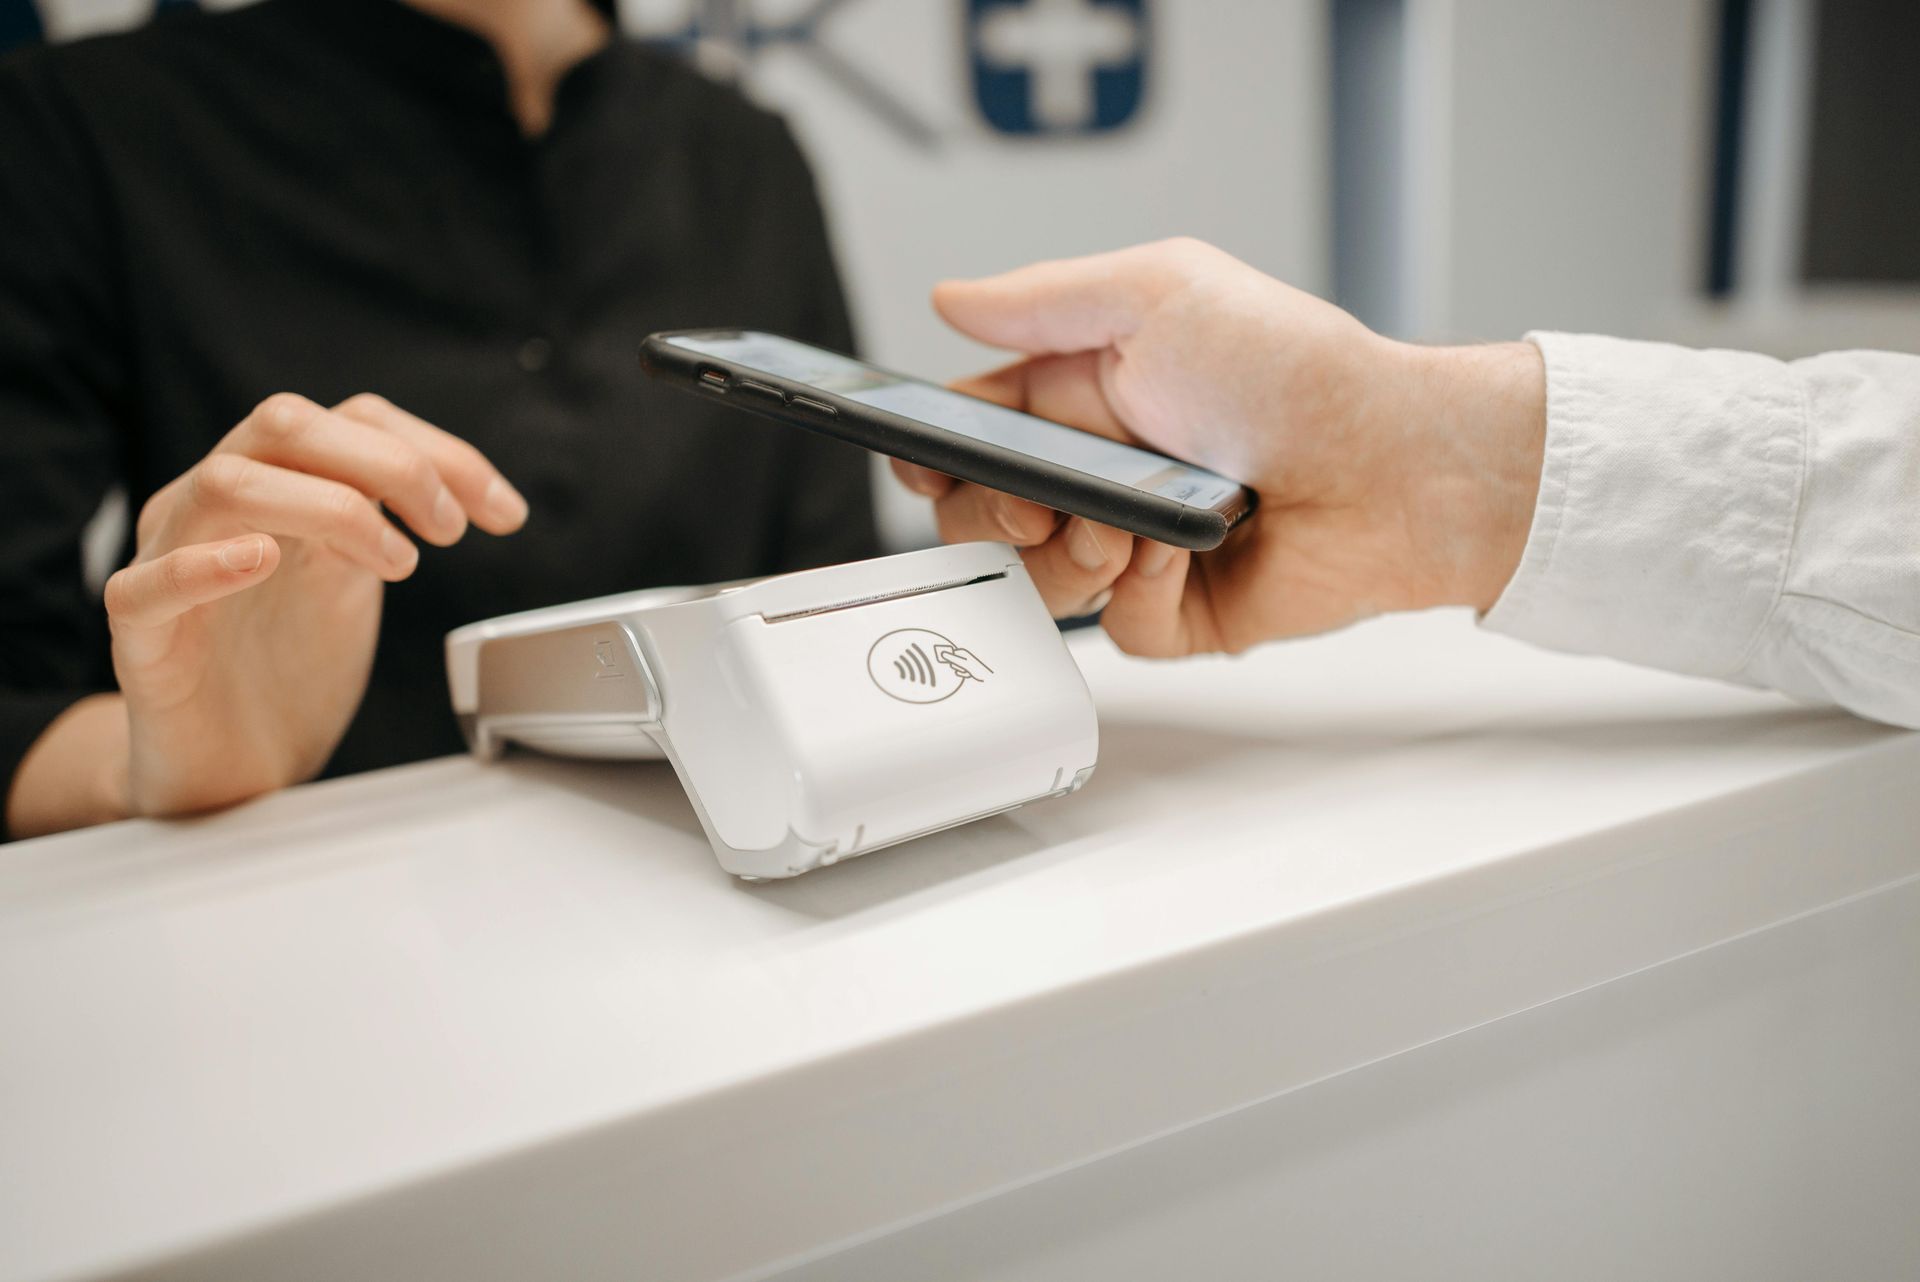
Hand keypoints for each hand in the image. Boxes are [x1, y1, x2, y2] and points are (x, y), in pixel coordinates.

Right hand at [55, 393, 525, 825]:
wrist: (230, 771)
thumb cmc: (286, 670)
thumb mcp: (352, 581)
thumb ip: (383, 522)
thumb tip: (462, 492)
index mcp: (274, 486)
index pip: (350, 419)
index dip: (438, 452)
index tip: (503, 511)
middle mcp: (216, 508)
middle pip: (285, 423)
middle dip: (389, 463)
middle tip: (449, 529)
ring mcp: (168, 563)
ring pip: (224, 483)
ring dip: (329, 507)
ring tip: (396, 562)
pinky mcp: (142, 640)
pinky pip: (146, 586)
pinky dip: (205, 565)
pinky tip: (263, 560)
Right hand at [893, 238, 1545, 656]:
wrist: (1390, 465)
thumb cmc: (1294, 370)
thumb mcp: (1158, 293)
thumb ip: (1041, 301)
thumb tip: (952, 301)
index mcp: (1087, 396)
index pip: (975, 434)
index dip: (939, 454)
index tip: (929, 462)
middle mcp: (1106, 474)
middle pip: (987, 518)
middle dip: (994, 515)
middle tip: (1036, 504)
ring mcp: (1138, 546)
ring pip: (1039, 582)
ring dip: (1072, 554)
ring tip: (1132, 523)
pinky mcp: (1177, 612)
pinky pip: (1114, 630)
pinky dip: (1138, 593)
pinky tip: (1182, 552)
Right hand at [933, 643, 990, 680]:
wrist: (986, 677)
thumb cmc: (976, 668)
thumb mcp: (962, 663)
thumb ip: (951, 658)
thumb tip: (942, 653)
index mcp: (963, 652)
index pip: (950, 653)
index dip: (948, 657)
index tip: (941, 657)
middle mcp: (964, 656)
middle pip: (952, 661)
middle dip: (956, 665)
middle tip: (962, 667)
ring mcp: (966, 663)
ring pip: (956, 667)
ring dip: (960, 671)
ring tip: (967, 671)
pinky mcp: (967, 669)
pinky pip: (960, 672)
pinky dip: (964, 674)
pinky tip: (969, 674)